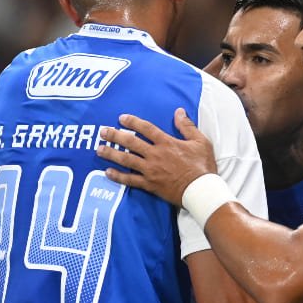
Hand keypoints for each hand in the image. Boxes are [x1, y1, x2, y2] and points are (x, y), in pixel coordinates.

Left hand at [97, 108, 218, 204]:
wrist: (201, 190)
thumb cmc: (203, 166)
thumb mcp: (200, 142)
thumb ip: (187, 126)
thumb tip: (179, 111)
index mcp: (167, 143)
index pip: (146, 128)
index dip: (132, 122)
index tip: (121, 118)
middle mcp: (155, 155)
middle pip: (130, 142)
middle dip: (115, 135)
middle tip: (102, 131)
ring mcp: (151, 170)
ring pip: (126, 159)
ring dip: (111, 153)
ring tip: (99, 149)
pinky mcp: (149, 184)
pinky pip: (130, 180)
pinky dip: (118, 176)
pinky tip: (107, 172)